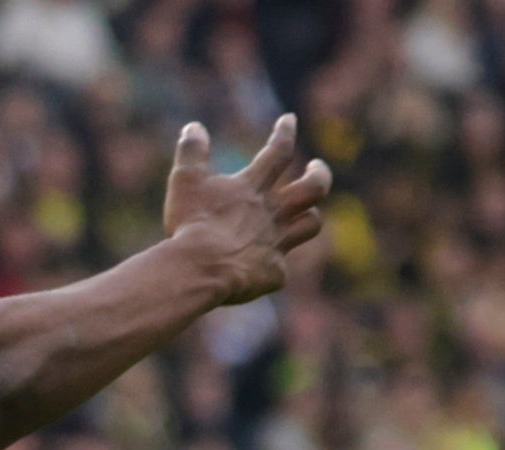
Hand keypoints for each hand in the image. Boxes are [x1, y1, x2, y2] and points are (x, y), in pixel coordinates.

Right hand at [163, 117, 331, 306]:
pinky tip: (263, 271)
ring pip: (310, 224)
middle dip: (319, 174)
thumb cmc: (192, 222)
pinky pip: (279, 271)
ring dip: (309, 218)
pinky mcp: (273, 273)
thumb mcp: (185, 182)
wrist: (201, 267)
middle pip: (313, 187)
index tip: (289, 120)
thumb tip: (193, 126)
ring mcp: (277, 243)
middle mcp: (273, 212)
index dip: (284, 133)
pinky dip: (273, 269)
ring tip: (305, 215)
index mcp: (253, 188)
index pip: (278, 151)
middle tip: (317, 167)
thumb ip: (191, 152)